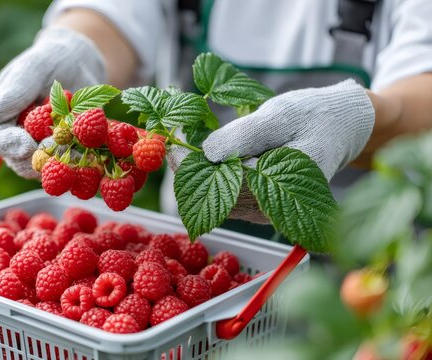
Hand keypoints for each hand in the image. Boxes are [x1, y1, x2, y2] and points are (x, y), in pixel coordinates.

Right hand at [0, 27, 104, 177]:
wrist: (80, 65)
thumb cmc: (52, 59)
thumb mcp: (33, 68)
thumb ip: (13, 91)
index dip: (9, 146)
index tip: (28, 144)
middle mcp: (14, 135)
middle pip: (17, 161)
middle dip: (38, 157)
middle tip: (60, 143)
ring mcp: (37, 146)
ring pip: (42, 168)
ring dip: (60, 160)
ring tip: (76, 142)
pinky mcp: (58, 153)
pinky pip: (65, 166)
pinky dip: (77, 159)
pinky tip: (88, 146)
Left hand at [169, 79, 374, 222]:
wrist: (341, 125)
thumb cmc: (314, 115)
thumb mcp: (280, 116)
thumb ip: (245, 136)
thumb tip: (207, 154)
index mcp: (283, 187)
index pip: (224, 184)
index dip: (191, 165)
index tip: (170, 143)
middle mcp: (272, 209)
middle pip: (214, 196)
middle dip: (187, 169)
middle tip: (169, 141)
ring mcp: (263, 211)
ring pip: (216, 198)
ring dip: (196, 172)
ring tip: (182, 144)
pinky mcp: (258, 206)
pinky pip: (225, 195)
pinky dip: (210, 174)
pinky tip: (202, 154)